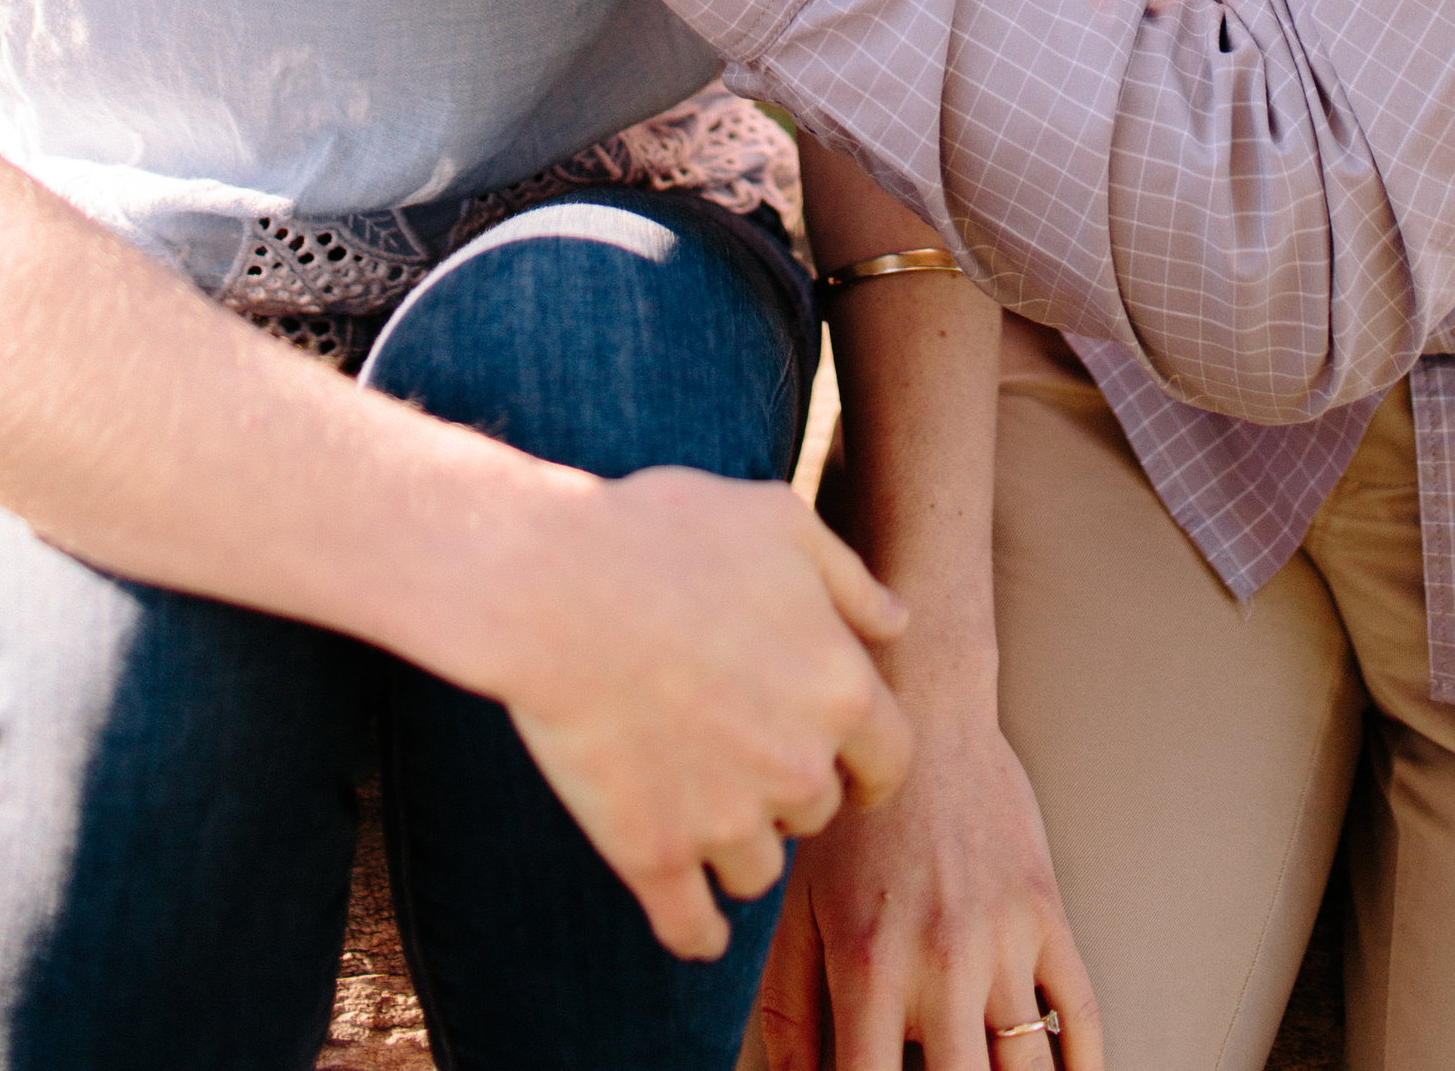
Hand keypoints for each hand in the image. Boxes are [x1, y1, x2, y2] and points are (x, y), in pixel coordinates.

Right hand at [491, 465, 914, 962]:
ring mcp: (725, 821)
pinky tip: (693, 924)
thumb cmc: (669, 536)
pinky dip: (697, 933)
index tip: (848, 768)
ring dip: (738, 846)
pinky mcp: (653, 855)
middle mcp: (798, 768)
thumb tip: (896, 623)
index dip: (868, 764)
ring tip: (697, 803)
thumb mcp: (779, 520)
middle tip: (739, 750)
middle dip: (789, 788)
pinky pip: (693, 929)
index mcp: (840, 690)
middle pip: (817, 813)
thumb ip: (848, 578)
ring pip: (758, 871)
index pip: (890, 762)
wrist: (558, 585)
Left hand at [758, 681, 1102, 1069]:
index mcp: (868, 965)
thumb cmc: (852, 813)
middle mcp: (940, 960)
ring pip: (1027, 1070)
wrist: (922, 706)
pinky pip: (1078, 1011)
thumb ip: (789, 1011)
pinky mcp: (1046, 911)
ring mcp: (1003, 938)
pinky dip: (1083, 1065)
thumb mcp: (800, 907)